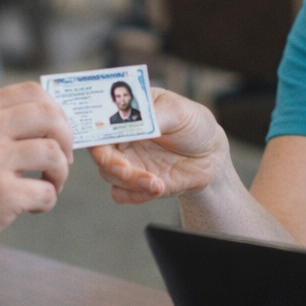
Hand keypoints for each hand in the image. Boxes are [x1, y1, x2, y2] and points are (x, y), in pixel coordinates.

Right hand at [0, 82, 71, 253]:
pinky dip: (47, 201)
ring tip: (49, 185)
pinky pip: (46, 192)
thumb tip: (42, 118)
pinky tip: (33, 207)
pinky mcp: (1, 194)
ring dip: (60, 173)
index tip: (56, 131)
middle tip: (62, 159)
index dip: (55, 110)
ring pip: (55, 154)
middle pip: (51, 117)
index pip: (33, 92)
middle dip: (67, 138)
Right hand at [89, 89, 231, 203]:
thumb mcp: (179, 110)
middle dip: (110, 162)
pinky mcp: (136, 183)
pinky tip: (157, 189)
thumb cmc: (193, 125)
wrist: (211, 155)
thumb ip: (155, 116)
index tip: (101, 139)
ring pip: (109, 174)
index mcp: (126, 112)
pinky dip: (135, 195)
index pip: (99, 118)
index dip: (94, 128)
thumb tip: (138, 122)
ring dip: (129, 181)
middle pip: (99, 151)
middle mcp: (121, 137)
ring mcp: (127, 161)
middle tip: (126, 170)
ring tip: (156, 182)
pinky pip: (121, 193)